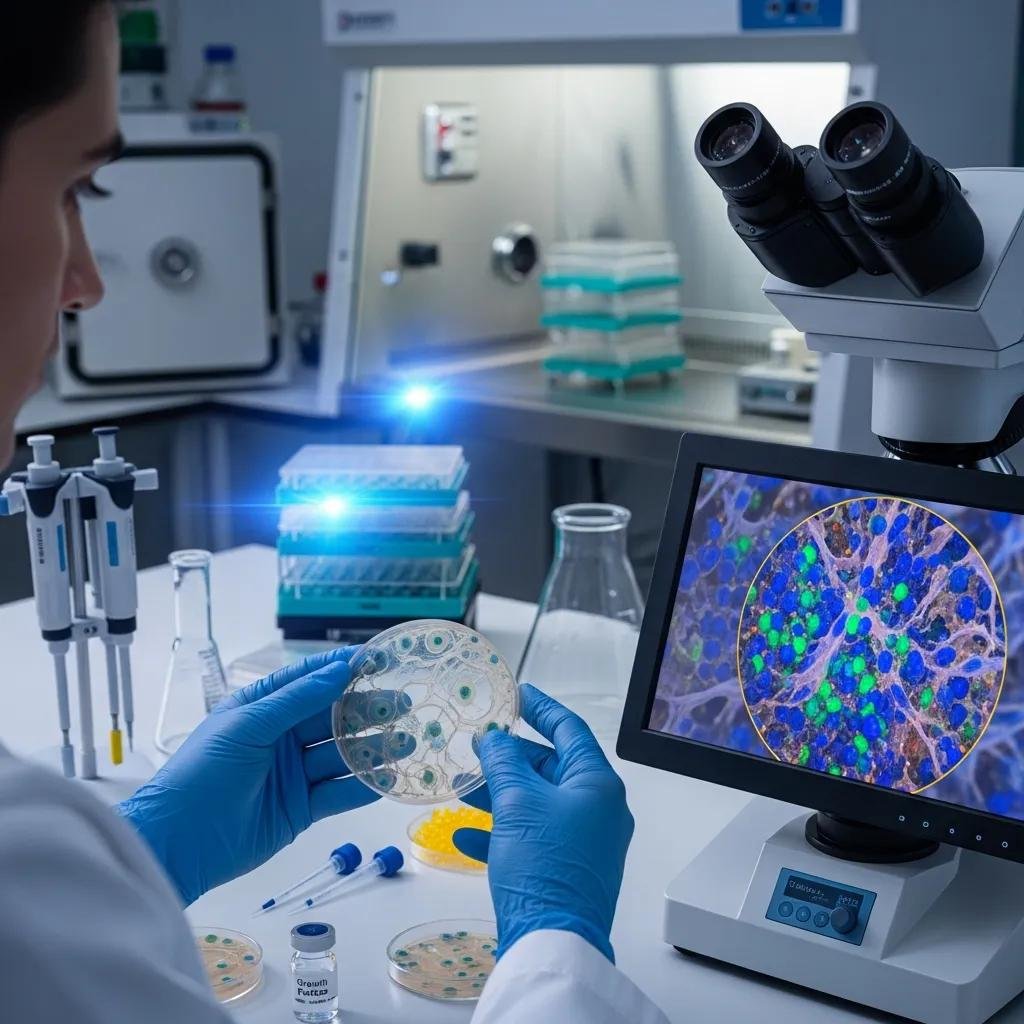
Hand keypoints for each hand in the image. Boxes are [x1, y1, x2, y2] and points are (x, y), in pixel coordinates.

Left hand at [117, 649, 412, 905]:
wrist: (179, 843)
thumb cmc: (203, 772)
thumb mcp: (247, 725)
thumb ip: (297, 699)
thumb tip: (340, 670)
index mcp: (261, 707)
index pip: (308, 679)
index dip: (342, 668)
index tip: (378, 660)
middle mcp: (280, 737)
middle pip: (332, 717)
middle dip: (368, 709)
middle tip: (404, 703)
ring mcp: (293, 774)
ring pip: (342, 754)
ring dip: (374, 747)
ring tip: (408, 739)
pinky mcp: (302, 809)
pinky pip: (340, 792)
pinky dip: (365, 784)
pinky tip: (390, 776)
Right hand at [454, 684, 633, 963]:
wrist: (553, 942)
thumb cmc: (543, 864)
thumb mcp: (517, 801)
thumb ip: (503, 761)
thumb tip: (494, 738)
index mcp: (597, 784)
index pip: (570, 730)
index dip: (542, 708)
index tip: (518, 693)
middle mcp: (598, 810)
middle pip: (551, 768)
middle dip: (510, 759)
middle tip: (478, 748)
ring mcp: (585, 842)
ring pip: (537, 804)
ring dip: (499, 795)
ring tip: (462, 790)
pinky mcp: (567, 870)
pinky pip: (532, 838)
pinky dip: (502, 832)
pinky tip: (465, 836)